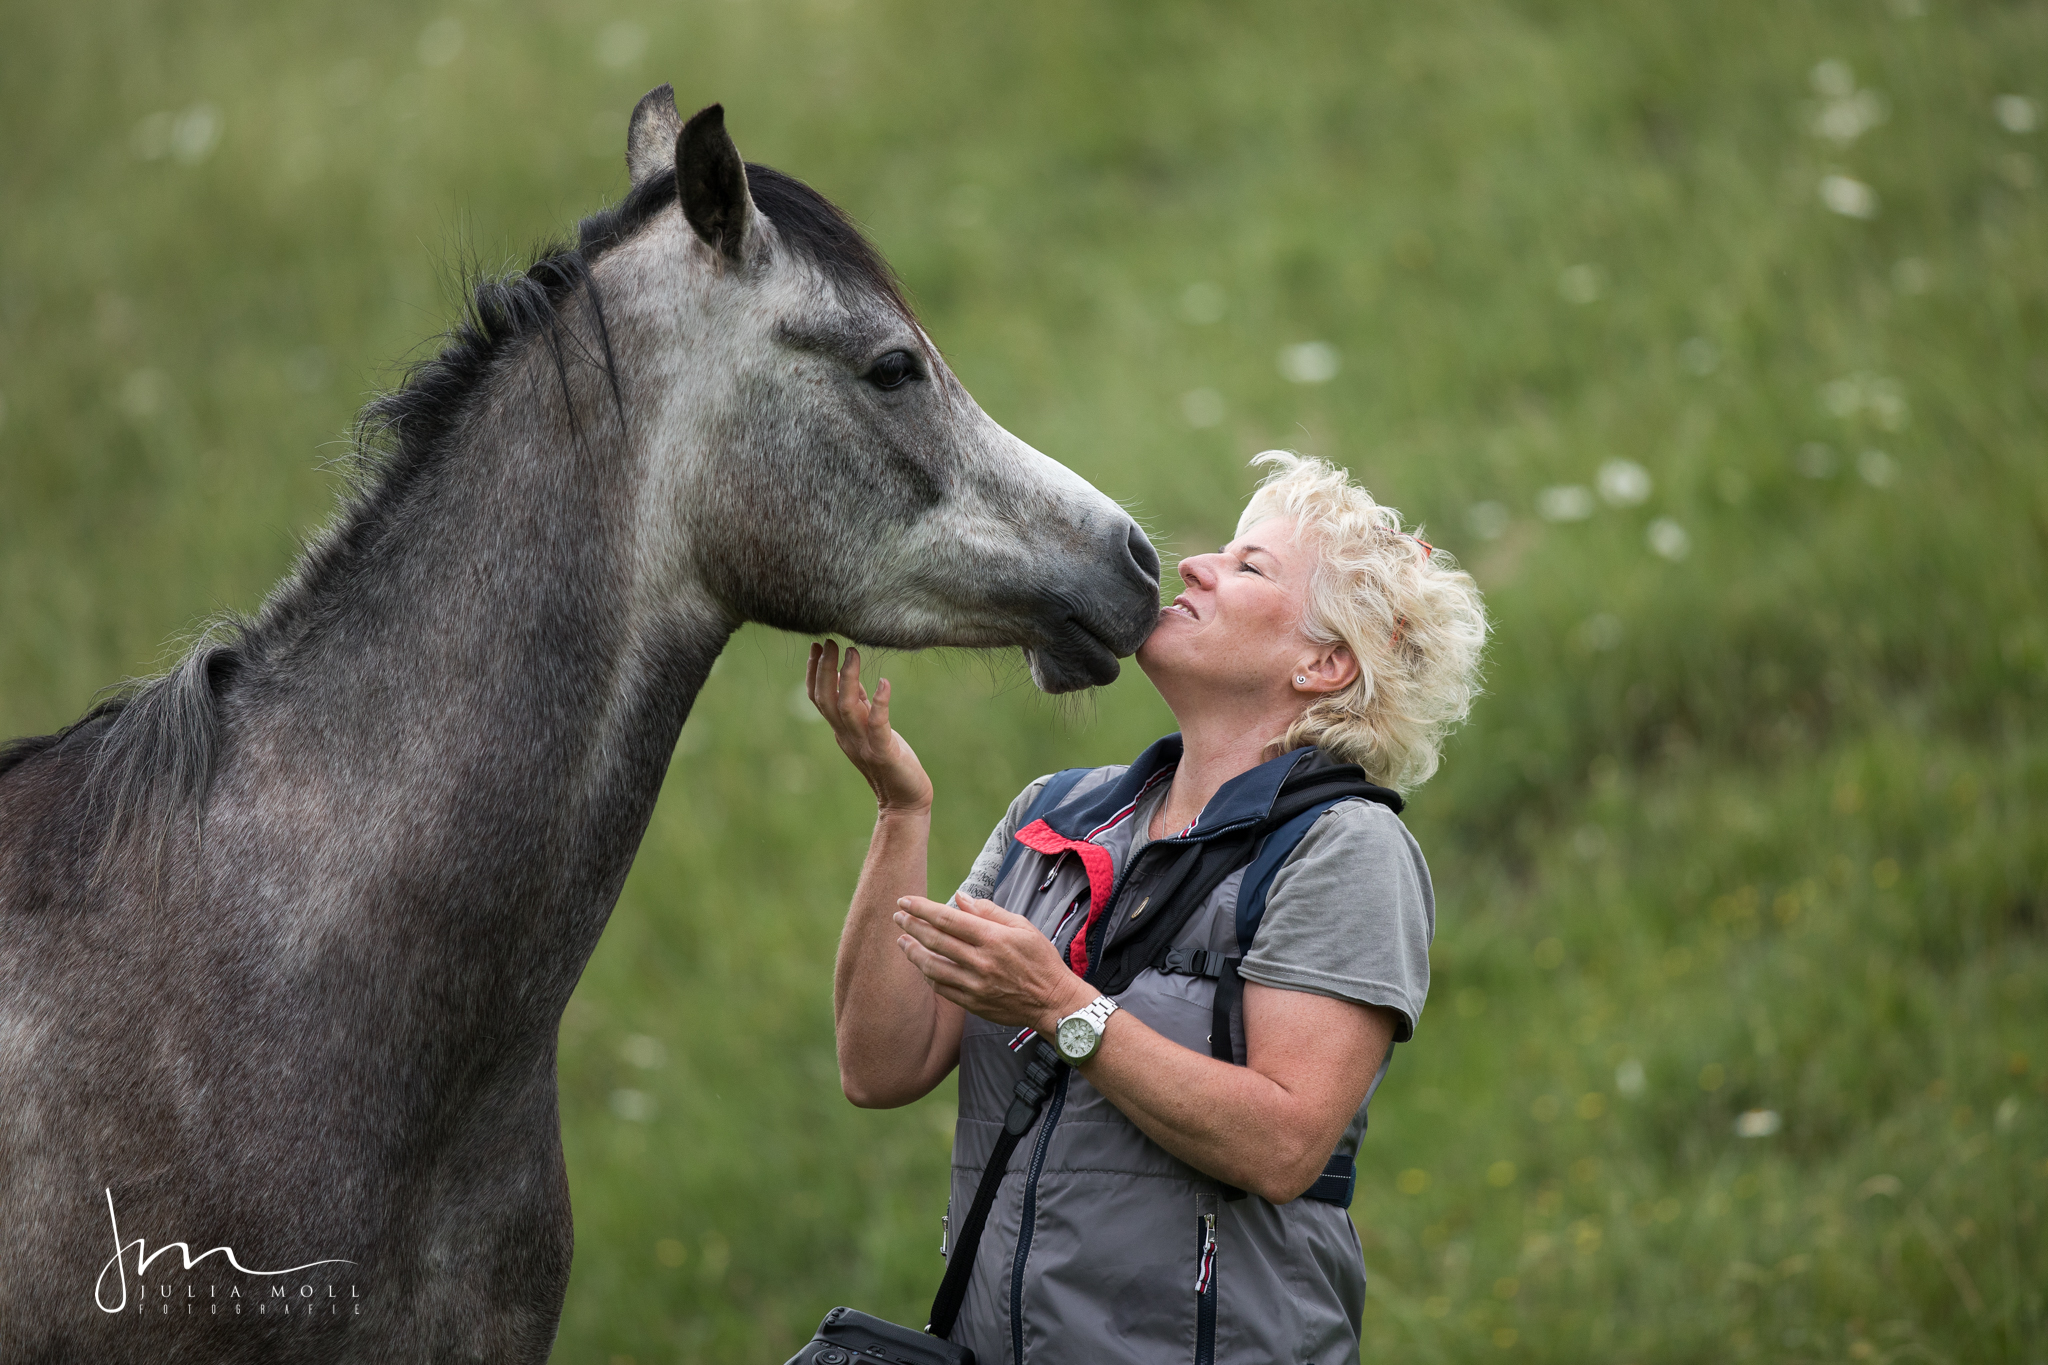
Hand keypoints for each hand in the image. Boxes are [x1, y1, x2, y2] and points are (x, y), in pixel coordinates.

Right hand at [807, 640, 932, 812]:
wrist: (904, 801)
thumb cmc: (891, 761)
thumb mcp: (870, 728)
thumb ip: (859, 705)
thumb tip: (847, 676)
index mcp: (842, 730)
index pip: (819, 698)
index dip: (813, 672)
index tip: (817, 645)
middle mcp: (847, 736)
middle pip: (826, 699)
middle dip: (824, 668)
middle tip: (829, 641)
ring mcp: (864, 744)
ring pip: (846, 707)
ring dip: (847, 678)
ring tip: (852, 652)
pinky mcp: (884, 752)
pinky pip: (878, 725)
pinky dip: (879, 703)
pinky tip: (884, 682)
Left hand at [892, 893, 1095, 1033]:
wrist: (1053, 1002)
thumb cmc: (1040, 959)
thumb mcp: (1022, 926)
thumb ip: (988, 911)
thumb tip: (959, 898)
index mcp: (993, 939)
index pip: (948, 919)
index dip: (922, 909)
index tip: (906, 900)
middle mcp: (981, 962)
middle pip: (935, 941)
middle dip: (911, 926)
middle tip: (897, 916)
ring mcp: (975, 986)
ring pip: (932, 967)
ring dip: (913, 952)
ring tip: (902, 940)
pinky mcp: (973, 1003)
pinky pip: (942, 987)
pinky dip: (928, 974)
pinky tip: (922, 964)